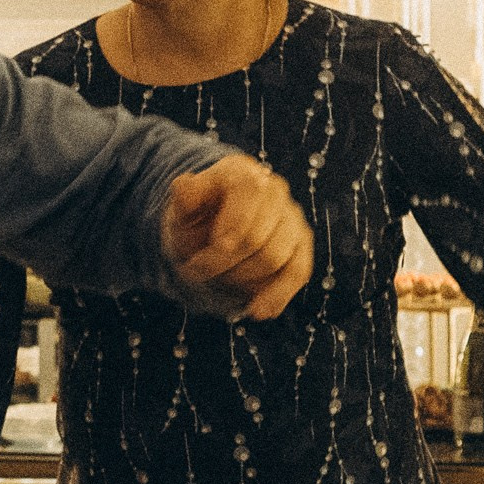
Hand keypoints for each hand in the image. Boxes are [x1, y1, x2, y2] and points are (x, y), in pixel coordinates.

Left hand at [160, 155, 312, 319]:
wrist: (208, 232)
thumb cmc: (194, 219)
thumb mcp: (181, 209)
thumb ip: (184, 198)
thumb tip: (184, 184)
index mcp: (243, 172)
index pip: (247, 204)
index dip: (223, 240)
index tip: (194, 264)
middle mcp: (275, 189)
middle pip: (257, 240)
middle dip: (223, 265)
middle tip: (197, 273)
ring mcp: (292, 217)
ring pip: (275, 259)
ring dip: (241, 279)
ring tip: (219, 278)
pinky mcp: (302, 244)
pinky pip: (298, 272)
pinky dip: (277, 296)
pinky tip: (258, 311)